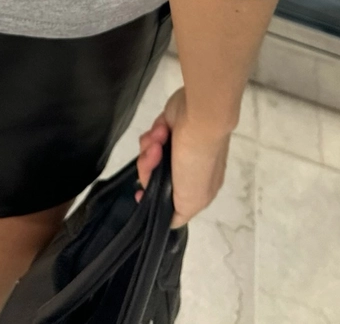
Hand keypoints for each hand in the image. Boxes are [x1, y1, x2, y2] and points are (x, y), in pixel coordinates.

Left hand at [134, 87, 231, 228]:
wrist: (199, 118)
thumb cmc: (197, 161)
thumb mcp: (193, 200)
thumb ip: (179, 215)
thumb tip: (171, 221)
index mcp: (196, 189)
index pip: (168, 200)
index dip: (152, 198)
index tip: (139, 194)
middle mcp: (185, 170)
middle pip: (153, 178)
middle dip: (149, 168)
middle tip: (153, 157)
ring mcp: (176, 149)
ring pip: (149, 158)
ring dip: (150, 150)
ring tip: (158, 141)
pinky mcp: (168, 130)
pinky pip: (150, 139)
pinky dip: (153, 135)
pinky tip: (162, 129)